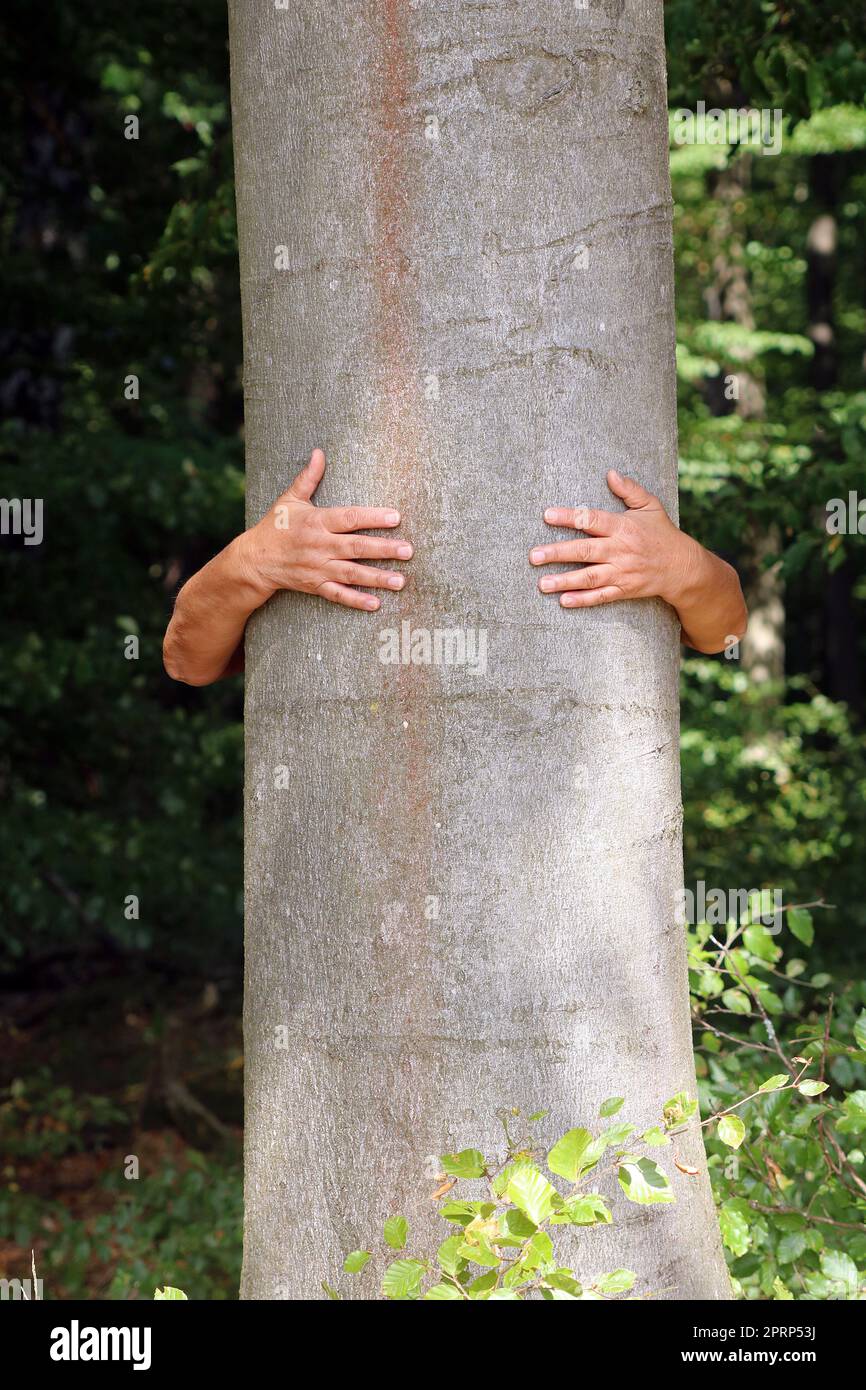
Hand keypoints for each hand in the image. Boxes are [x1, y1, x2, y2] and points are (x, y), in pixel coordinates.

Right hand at [236, 448, 412, 612]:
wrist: (254, 560)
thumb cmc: (276, 526)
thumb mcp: (290, 499)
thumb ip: (308, 478)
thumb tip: (319, 452)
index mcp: (316, 521)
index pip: (349, 518)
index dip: (373, 517)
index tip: (395, 517)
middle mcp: (319, 545)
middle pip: (356, 547)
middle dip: (383, 549)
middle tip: (408, 550)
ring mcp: (318, 567)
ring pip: (352, 573)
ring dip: (377, 578)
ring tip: (400, 581)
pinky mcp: (315, 585)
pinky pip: (337, 594)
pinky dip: (355, 600)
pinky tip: (376, 604)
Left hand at [529, 469, 697, 608]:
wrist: (682, 567)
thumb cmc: (661, 533)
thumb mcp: (650, 506)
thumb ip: (630, 489)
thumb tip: (610, 473)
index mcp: (623, 527)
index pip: (592, 520)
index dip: (569, 517)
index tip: (547, 515)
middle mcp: (620, 550)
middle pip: (585, 551)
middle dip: (557, 553)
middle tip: (533, 556)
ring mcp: (622, 572)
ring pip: (589, 577)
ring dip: (564, 581)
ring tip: (542, 583)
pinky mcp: (624, 590)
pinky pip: (601, 596)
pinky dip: (583, 600)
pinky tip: (564, 601)